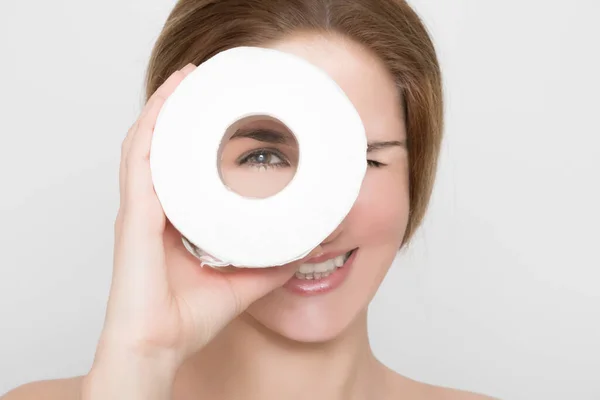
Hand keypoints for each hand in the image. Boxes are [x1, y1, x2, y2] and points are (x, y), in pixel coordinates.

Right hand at [94, 63, 304, 372]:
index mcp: (170, 220)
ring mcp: (139, 208)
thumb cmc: (184, 321)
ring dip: (165, 105)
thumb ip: (267, 265)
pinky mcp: (134, 213)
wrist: (158, 347)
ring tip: (187, 77)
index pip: (176, 164)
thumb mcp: (241, 283)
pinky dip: (153, 125)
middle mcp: (151, 208)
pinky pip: (139, 158)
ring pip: (146, 140)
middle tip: (201, 79)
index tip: (214, 111)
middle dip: (178, 108)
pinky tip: (169, 101)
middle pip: (160, 143)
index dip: (189, 134)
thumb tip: (301, 250)